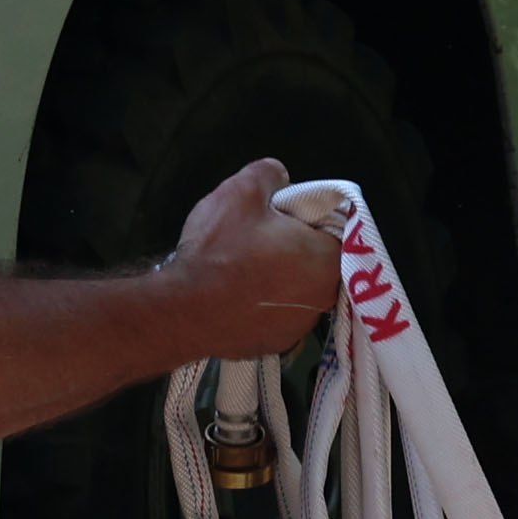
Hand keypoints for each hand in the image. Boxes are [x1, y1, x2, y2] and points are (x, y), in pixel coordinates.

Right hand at [157, 159, 337, 359]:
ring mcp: (300, 328)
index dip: (308, 219)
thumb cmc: (220, 250)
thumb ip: (270, 173)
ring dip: (278, 278)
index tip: (279, 217)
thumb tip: (280, 176)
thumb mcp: (242, 191)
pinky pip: (276, 315)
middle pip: (317, 262)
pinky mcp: (275, 345)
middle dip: (294, 248)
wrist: (182, 310)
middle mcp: (325, 299)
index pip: (335, 231)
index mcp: (328, 260)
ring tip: (242, 268)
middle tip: (257, 239)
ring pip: (296, 290)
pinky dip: (262, 304)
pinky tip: (235, 294)